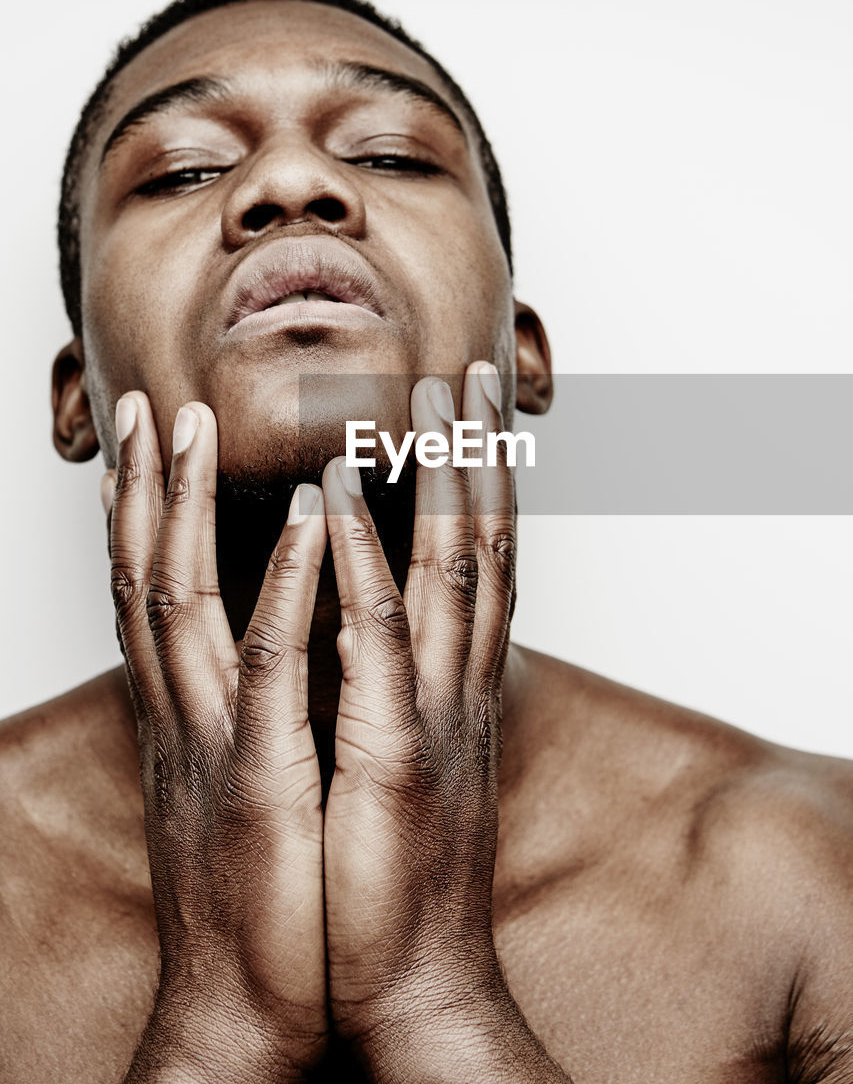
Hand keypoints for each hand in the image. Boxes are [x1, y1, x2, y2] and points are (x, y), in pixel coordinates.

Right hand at [107, 394, 327, 1082]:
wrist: (253, 1004)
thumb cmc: (264, 890)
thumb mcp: (244, 785)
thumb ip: (245, 715)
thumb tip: (265, 655)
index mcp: (191, 717)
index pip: (154, 597)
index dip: (145, 519)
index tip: (149, 448)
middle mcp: (188, 718)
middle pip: (146, 581)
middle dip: (143, 492)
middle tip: (146, 409)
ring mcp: (217, 742)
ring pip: (183, 602)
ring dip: (187, 510)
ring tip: (193, 428)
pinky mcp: (260, 777)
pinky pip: (268, 665)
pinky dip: (284, 584)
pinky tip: (307, 518)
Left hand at [321, 363, 564, 1078]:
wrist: (415, 980)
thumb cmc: (401, 869)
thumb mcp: (414, 762)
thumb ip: (411, 692)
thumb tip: (395, 632)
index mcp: (459, 690)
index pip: (484, 564)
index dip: (484, 484)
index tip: (475, 414)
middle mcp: (460, 688)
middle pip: (484, 547)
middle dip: (479, 457)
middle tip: (473, 373)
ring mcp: (433, 716)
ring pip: (449, 573)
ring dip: (437, 481)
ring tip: (421, 399)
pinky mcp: (391, 755)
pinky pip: (375, 639)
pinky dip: (358, 562)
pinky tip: (333, 498)